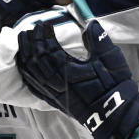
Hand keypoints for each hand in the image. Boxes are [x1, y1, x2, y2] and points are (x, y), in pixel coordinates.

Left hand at [17, 20, 138, 138]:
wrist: (115, 116)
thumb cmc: (114, 87)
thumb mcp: (111, 59)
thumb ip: (99, 40)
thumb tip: (90, 23)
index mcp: (67, 70)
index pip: (48, 49)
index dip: (43, 35)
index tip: (44, 25)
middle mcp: (55, 83)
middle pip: (34, 60)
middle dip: (30, 42)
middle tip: (30, 29)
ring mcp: (53, 94)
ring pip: (31, 73)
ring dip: (24, 56)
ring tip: (23, 43)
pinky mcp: (54, 101)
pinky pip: (34, 87)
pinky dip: (27, 75)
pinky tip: (25, 68)